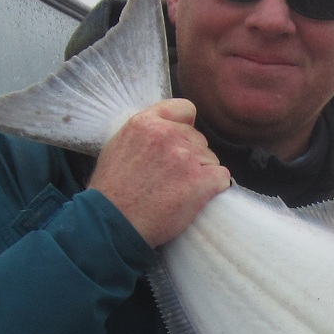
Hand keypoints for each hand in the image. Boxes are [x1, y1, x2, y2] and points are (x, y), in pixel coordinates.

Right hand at [88, 99, 230, 246]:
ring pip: (211, 159)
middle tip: (173, 178)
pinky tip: (196, 199)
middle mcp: (167, 134)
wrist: (114, 224)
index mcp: (145, 123)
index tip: (181, 142)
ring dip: (201, 174)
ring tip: (178, 192)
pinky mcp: (201, 180)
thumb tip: (165, 129)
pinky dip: (213, 188)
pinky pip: (222, 177)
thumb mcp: (117, 147)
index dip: (186, 126)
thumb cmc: (111, 192)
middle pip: (199, 139)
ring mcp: (186, 156)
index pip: (185, 109)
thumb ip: (143, 133)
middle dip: (191, 156)